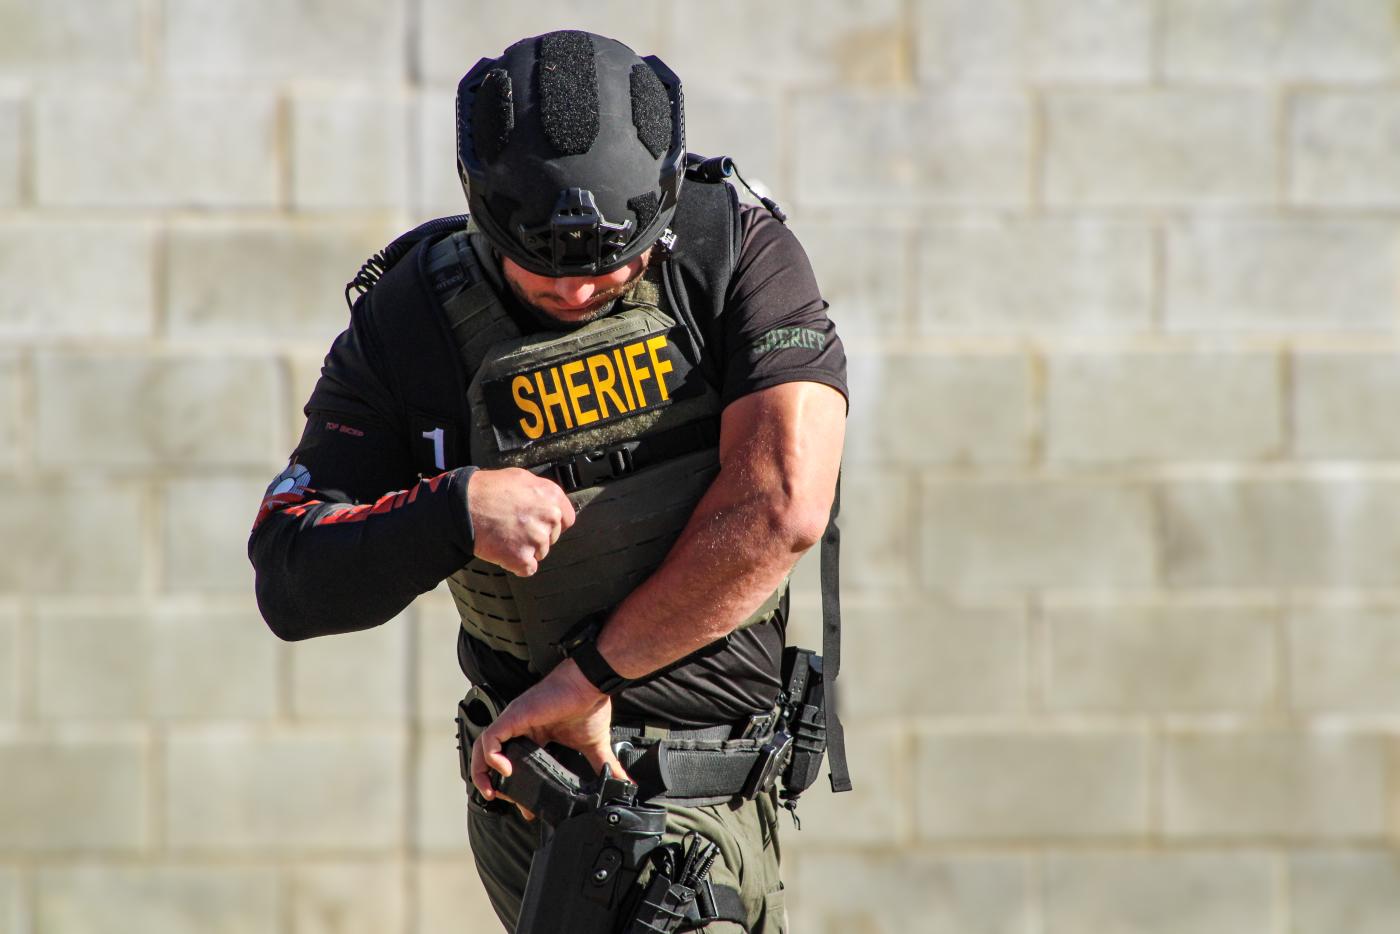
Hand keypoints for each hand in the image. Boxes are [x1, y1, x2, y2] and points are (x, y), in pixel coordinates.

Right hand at [467, 467, 575, 575]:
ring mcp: (537, 538)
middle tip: (513, 527)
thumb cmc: (486, 490)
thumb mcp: (520, 478)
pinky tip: (503, 550)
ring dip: (524, 549)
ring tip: (504, 535)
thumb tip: (549, 503)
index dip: (551, 523)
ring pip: (540, 553)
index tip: (538, 524)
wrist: (462, 506)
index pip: (567, 518)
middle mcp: (549, 516)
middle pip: (552, 537)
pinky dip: (515, 564)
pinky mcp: (522, 557)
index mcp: (551, 496)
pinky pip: (527, 569)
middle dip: (535, 536)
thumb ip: (540, 492)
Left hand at [470, 660, 630, 817]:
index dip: (513, 785)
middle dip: (491, 781)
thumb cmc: (589, 706)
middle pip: (490, 756)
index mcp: (534, 735)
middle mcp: (520, 728)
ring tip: (492, 790)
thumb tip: (625, 783)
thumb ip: (604, 765)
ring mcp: (514, 721)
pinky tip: (505, 770)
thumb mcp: (595, 745)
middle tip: (505, 800)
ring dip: (481, 771)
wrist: (591, 683)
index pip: (513, 762)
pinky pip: (490, 738)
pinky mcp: (514, 716)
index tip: (527, 808)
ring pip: (483, 747)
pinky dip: (491, 756)